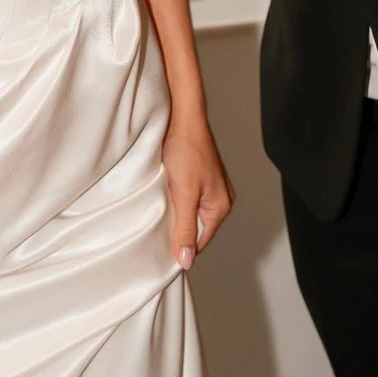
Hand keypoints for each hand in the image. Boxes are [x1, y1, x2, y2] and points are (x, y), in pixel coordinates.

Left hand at [163, 114, 232, 268]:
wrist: (182, 117)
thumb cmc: (186, 150)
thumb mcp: (184, 195)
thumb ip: (185, 228)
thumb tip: (186, 259)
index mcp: (221, 206)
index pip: (200, 242)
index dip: (180, 246)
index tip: (160, 248)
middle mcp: (220, 198)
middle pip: (195, 228)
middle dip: (177, 228)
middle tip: (157, 224)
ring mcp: (210, 186)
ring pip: (189, 212)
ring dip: (174, 212)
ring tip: (160, 205)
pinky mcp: (199, 177)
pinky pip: (187, 198)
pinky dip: (174, 199)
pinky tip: (163, 193)